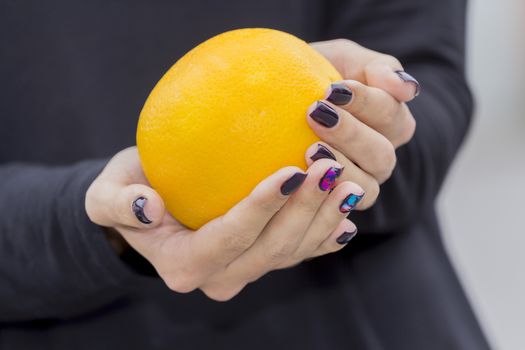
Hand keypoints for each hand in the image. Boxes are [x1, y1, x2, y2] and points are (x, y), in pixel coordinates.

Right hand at [86, 147, 368, 300]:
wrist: (150, 208)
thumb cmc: (128, 192)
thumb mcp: (106, 193)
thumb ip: (115, 204)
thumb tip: (147, 209)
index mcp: (183, 264)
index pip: (229, 237)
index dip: (261, 208)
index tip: (289, 171)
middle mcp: (219, 276)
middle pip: (271, 249)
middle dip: (305, 211)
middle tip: (329, 167)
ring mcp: (245, 270)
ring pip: (293, 253)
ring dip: (324, 219)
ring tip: (347, 182)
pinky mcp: (263, 258)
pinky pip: (302, 252)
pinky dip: (327, 235)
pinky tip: (349, 214)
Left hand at [306, 39, 417, 207]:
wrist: (276, 99)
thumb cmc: (313, 75)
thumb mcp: (342, 58)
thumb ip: (377, 68)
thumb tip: (410, 89)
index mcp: (391, 122)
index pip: (391, 115)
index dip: (366, 103)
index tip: (333, 90)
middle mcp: (381, 156)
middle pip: (381, 154)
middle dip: (349, 134)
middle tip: (314, 114)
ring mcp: (361, 183)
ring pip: (367, 187)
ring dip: (340, 168)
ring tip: (309, 149)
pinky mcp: (336, 203)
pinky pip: (340, 208)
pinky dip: (326, 195)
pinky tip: (302, 178)